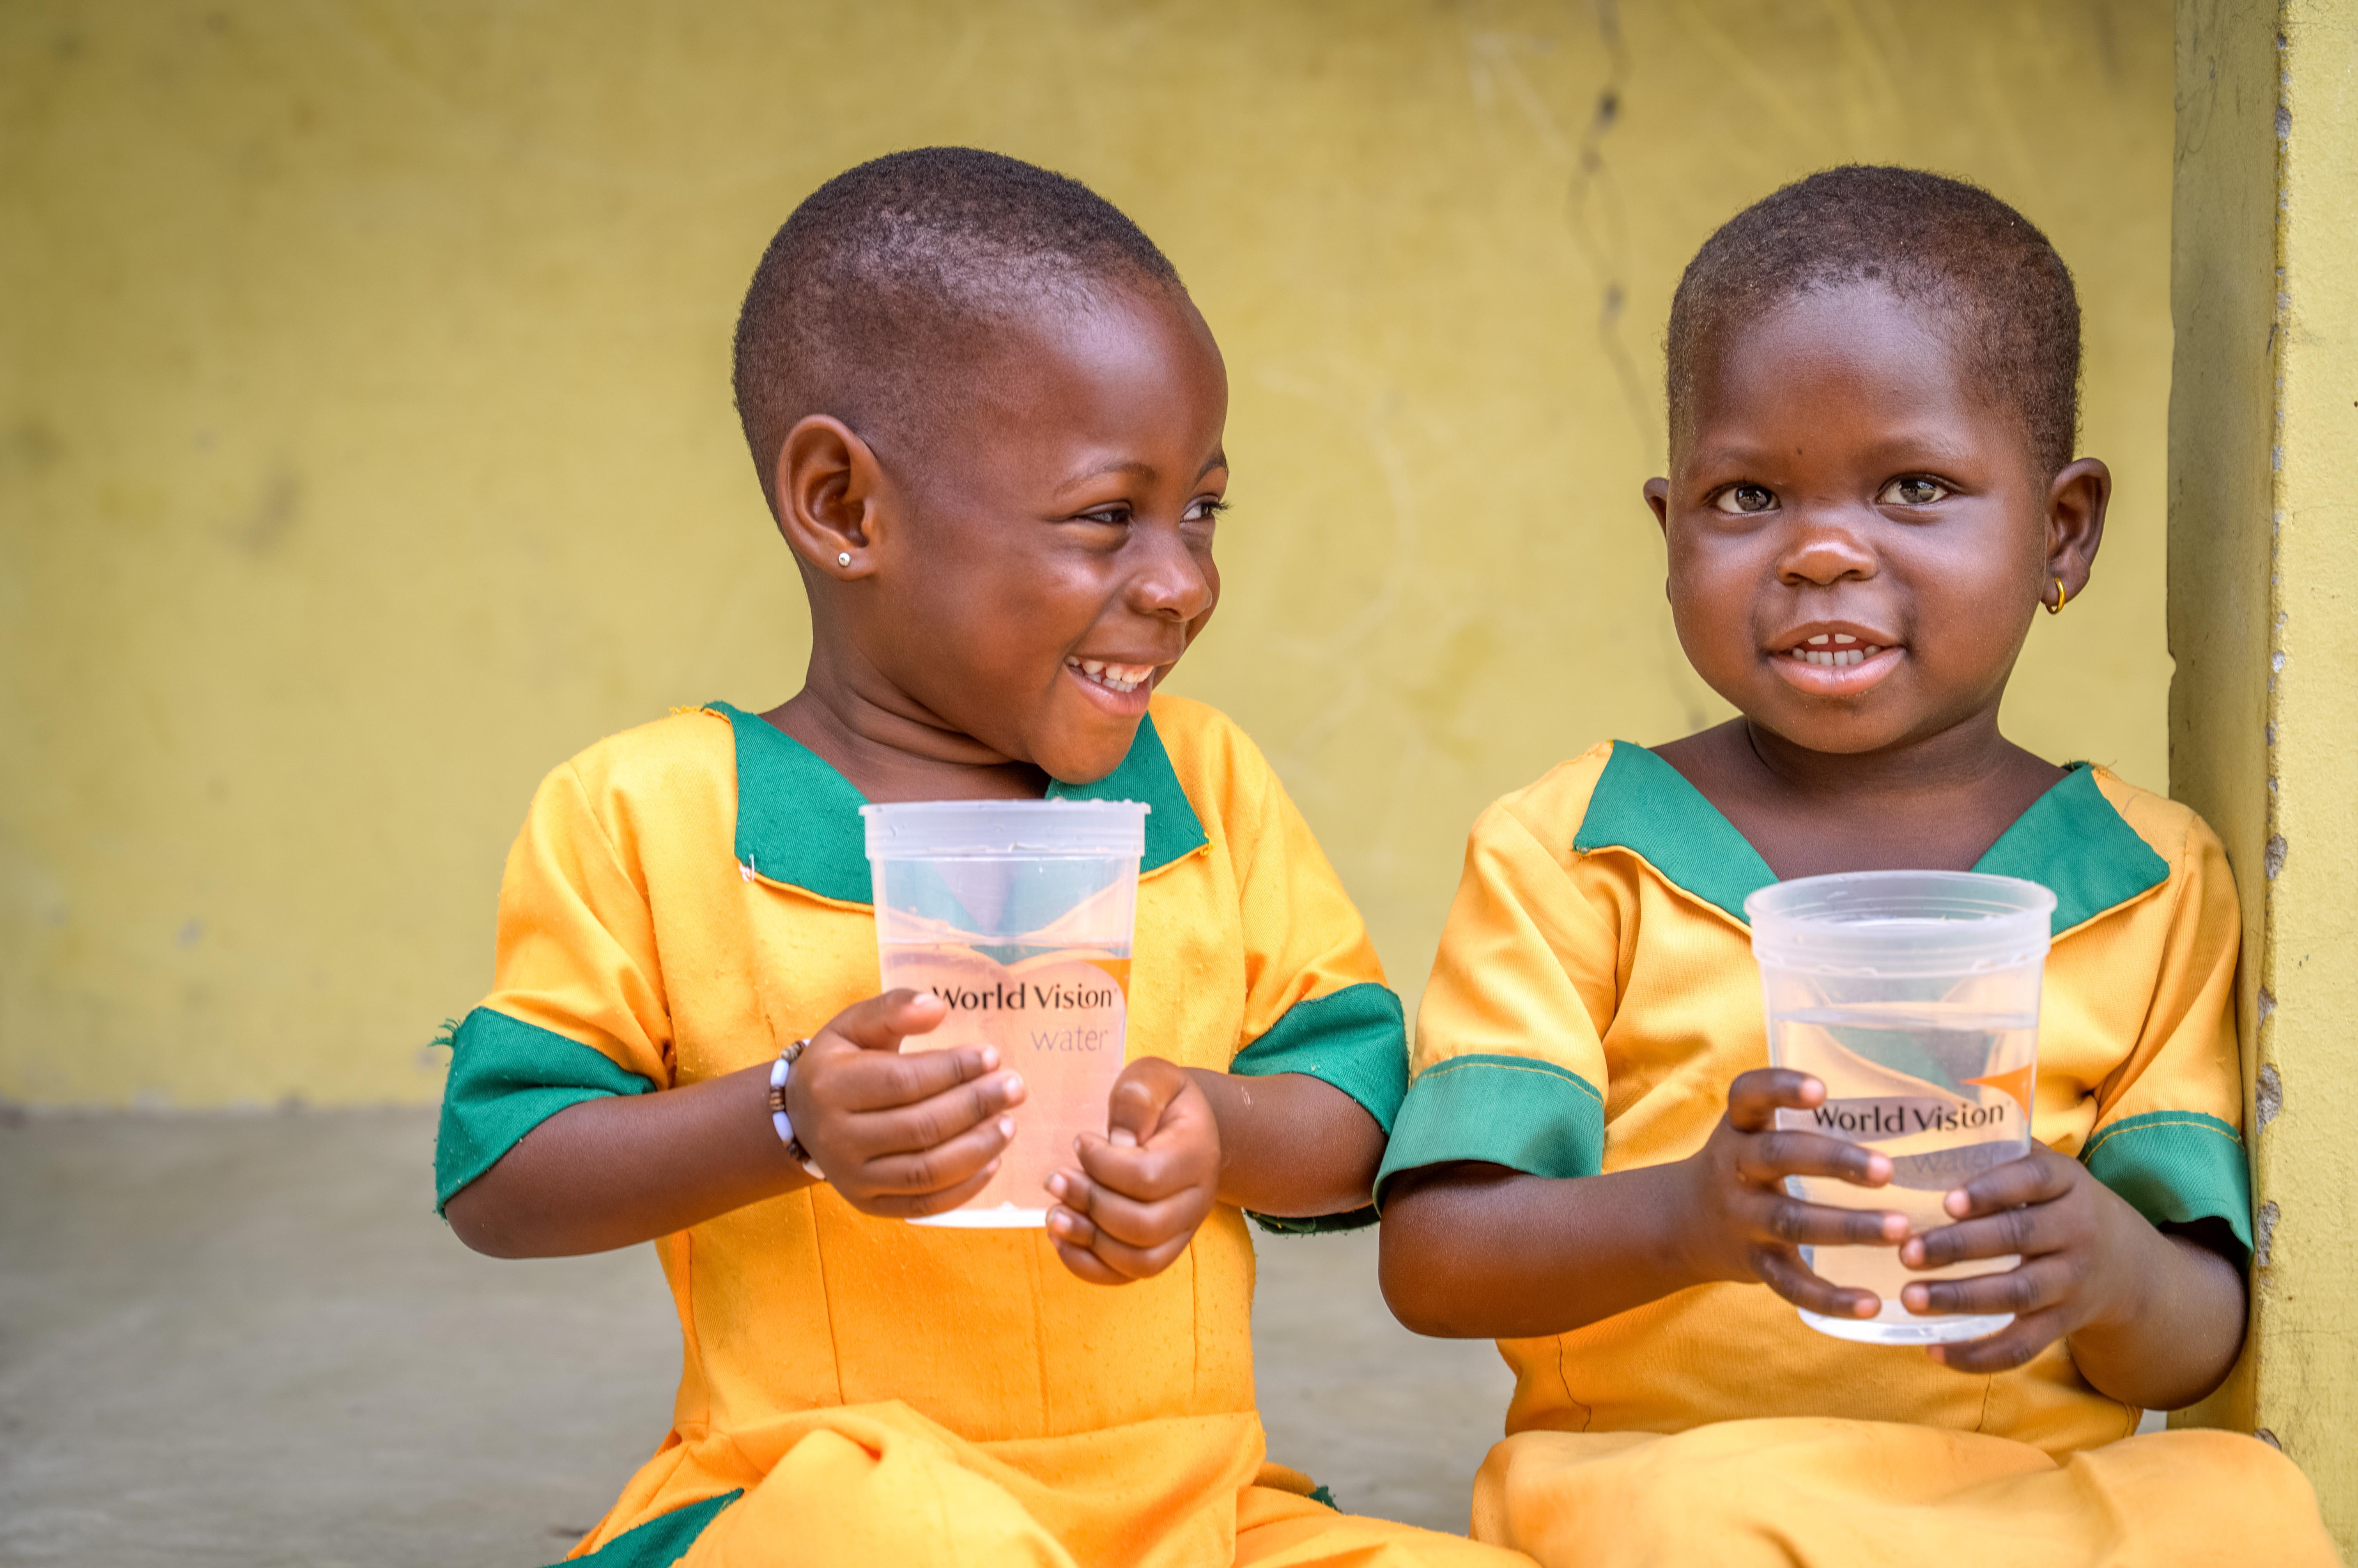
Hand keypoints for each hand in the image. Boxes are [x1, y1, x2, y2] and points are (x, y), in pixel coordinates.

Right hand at [783, 990, 1027, 1219]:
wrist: (802, 1118)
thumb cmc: (840, 1065)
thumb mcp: (854, 1025)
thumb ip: (893, 1009)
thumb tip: (938, 1007)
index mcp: (831, 1086)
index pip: (903, 1081)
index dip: (953, 1069)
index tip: (991, 1056)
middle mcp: (836, 1138)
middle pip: (921, 1128)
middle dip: (976, 1106)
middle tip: (1014, 1087)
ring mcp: (852, 1179)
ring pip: (927, 1172)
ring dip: (978, 1148)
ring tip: (1008, 1123)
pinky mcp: (870, 1205)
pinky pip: (925, 1205)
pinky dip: (965, 1187)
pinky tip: (992, 1160)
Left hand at [1042, 1057, 1219, 1284]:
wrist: (1185, 1128)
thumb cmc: (1162, 1100)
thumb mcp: (1153, 1077)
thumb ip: (1137, 1097)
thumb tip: (1117, 1142)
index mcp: (1197, 1154)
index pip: (1148, 1176)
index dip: (1103, 1165)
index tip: (1078, 1142)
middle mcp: (1197, 1200)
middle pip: (1144, 1226)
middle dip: (1090, 1205)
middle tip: (1054, 1180)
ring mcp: (1182, 1232)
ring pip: (1139, 1260)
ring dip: (1088, 1241)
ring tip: (1053, 1215)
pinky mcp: (1162, 1250)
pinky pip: (1128, 1275)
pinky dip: (1090, 1266)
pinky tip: (1062, 1240)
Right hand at [1678, 1068, 1911, 1318]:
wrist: (1680, 1223)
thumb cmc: (1742, 1166)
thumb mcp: (1751, 1132)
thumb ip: (1801, 1120)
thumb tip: (1902, 1104)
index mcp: (1738, 1129)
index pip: (1747, 1095)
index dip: (1779, 1088)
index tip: (1821, 1090)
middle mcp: (1734, 1169)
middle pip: (1778, 1157)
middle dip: (1833, 1161)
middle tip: (1887, 1170)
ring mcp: (1742, 1218)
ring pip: (1791, 1221)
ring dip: (1848, 1226)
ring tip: (1900, 1229)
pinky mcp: (1754, 1262)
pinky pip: (1791, 1284)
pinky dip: (1831, 1297)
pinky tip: (1872, 1303)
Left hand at [1900, 1142, 2148, 1372]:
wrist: (2131, 1267)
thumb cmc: (2061, 1205)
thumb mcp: (2049, 1171)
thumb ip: (2001, 1148)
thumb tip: (1928, 1111)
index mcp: (2067, 1184)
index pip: (2032, 1180)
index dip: (1991, 1189)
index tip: (1947, 1201)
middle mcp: (2076, 1231)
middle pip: (2017, 1239)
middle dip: (1959, 1247)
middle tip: (1906, 1252)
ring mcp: (2072, 1282)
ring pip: (2016, 1295)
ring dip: (1960, 1298)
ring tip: (1910, 1298)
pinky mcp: (2064, 1324)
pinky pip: (2022, 1346)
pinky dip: (1978, 1355)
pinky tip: (1933, 1351)